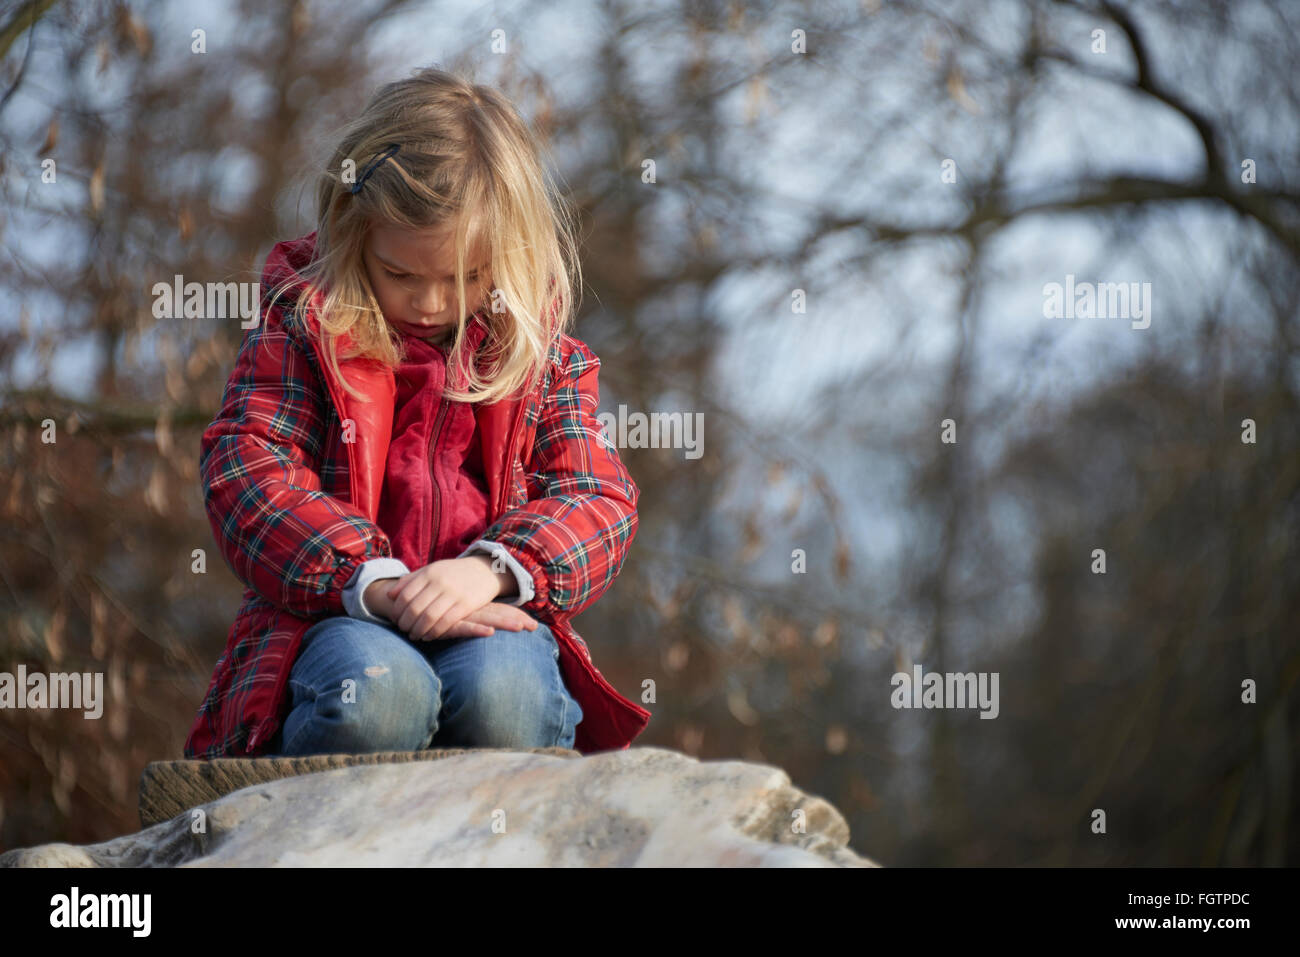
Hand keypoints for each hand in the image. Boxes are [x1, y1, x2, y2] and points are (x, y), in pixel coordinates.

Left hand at [367, 558, 529, 640]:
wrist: (485, 570)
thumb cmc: (454, 573)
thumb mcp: (432, 570)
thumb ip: (410, 580)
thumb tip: (389, 595)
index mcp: (429, 573)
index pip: (405, 595)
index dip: (397, 610)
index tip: (395, 618)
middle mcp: (440, 582)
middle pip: (415, 608)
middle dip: (406, 623)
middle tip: (403, 630)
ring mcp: (454, 593)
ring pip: (429, 617)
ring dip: (418, 630)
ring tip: (414, 635)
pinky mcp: (466, 604)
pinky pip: (446, 623)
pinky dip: (434, 632)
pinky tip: (429, 636)